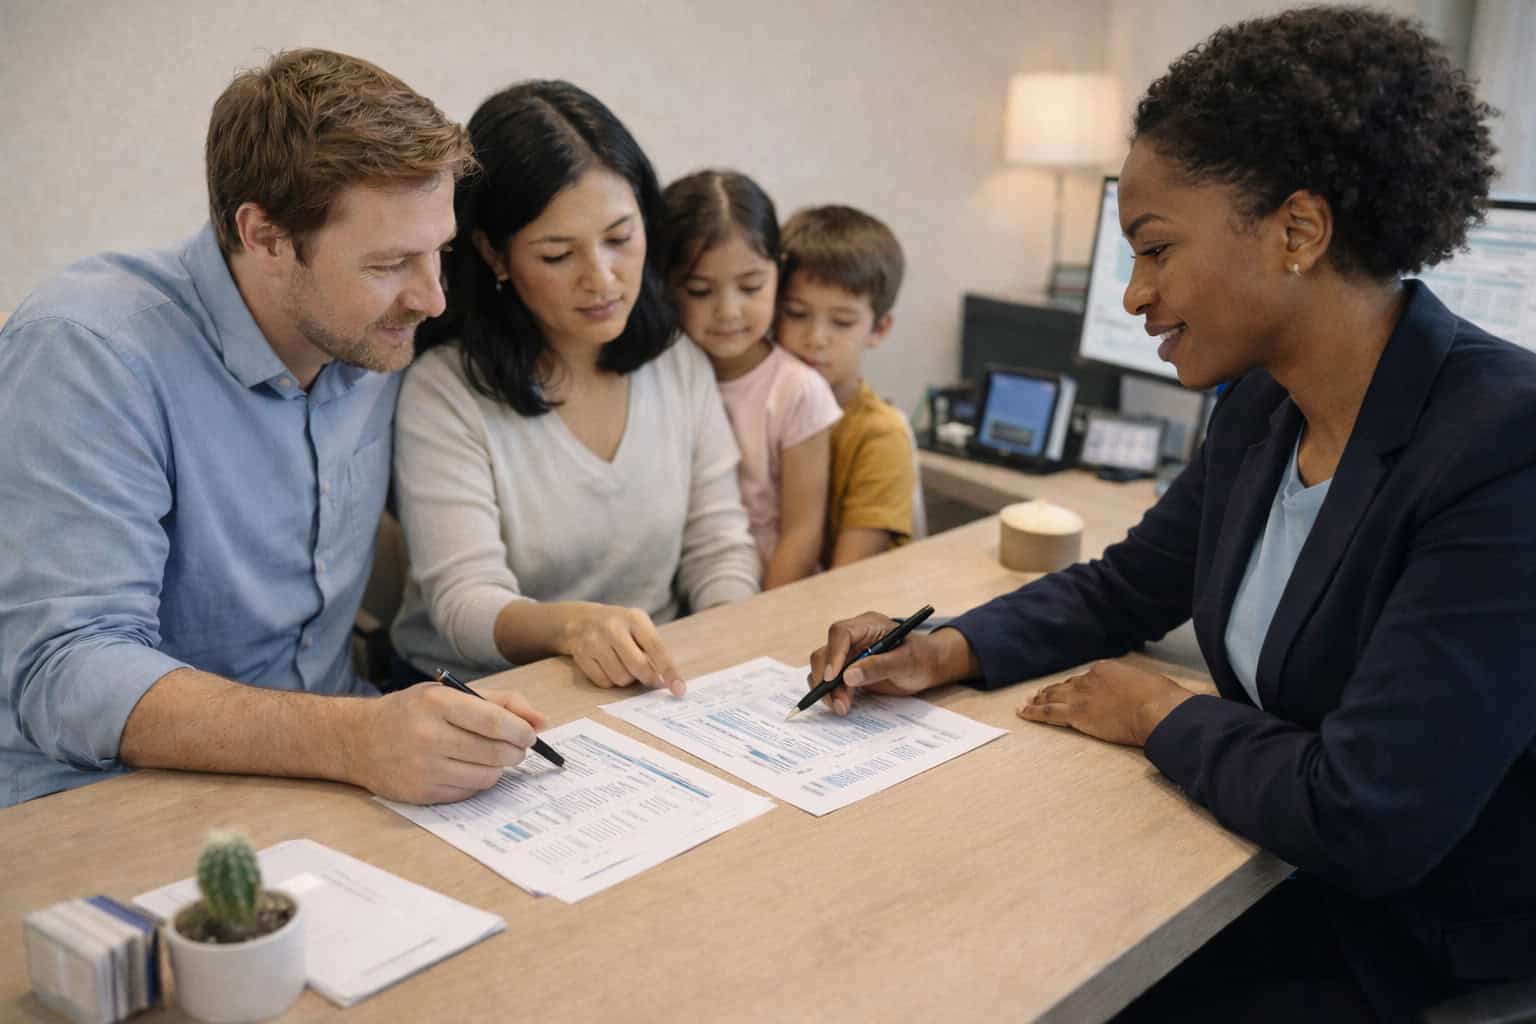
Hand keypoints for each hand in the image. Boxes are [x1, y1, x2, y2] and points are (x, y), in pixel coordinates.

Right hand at [346, 683, 546, 804]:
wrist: (359, 739)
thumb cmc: (413, 712)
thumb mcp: (450, 693)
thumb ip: (501, 702)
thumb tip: (542, 722)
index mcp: (437, 703)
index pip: (494, 721)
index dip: (521, 730)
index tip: (530, 734)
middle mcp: (428, 736)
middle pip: (495, 752)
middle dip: (516, 751)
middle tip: (518, 748)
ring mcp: (423, 768)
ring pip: (486, 776)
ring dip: (499, 768)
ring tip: (492, 756)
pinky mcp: (420, 793)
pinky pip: (468, 792)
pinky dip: (477, 781)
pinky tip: (468, 768)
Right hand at [563, 604, 684, 695]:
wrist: (580, 619)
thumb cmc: (619, 626)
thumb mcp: (638, 625)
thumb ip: (653, 648)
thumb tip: (666, 680)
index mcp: (634, 618)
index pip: (657, 648)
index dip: (670, 671)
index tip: (679, 690)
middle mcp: (613, 627)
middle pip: (638, 667)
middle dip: (648, 678)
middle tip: (650, 678)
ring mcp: (594, 641)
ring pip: (621, 678)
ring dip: (627, 679)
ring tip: (623, 664)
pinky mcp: (581, 655)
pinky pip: (604, 682)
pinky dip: (610, 680)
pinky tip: (608, 666)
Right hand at [806, 611, 978, 714]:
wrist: (929, 666)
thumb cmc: (922, 658)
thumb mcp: (905, 662)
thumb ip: (878, 667)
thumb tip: (848, 676)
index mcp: (868, 625)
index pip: (841, 633)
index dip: (833, 654)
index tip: (833, 678)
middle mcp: (854, 638)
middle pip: (826, 652)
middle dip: (827, 679)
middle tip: (836, 702)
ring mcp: (850, 653)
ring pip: (825, 668)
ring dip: (828, 690)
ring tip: (841, 708)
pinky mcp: (849, 670)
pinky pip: (832, 681)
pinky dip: (833, 694)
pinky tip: (842, 705)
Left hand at [1016, 660, 1193, 746]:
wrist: (1157, 709)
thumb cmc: (1161, 699)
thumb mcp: (1147, 683)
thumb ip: (1134, 686)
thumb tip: (1137, 695)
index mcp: (1105, 669)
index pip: (1084, 678)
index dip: (1074, 686)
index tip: (1069, 689)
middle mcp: (1089, 679)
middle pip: (1065, 686)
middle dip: (1051, 690)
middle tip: (1038, 693)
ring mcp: (1081, 697)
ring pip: (1053, 697)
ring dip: (1038, 700)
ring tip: (1026, 702)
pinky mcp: (1078, 714)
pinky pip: (1048, 713)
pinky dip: (1033, 712)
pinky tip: (1023, 712)